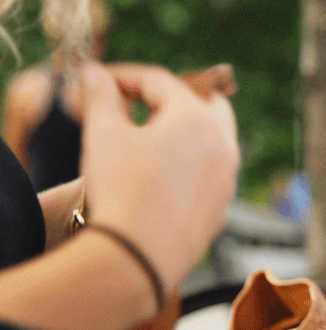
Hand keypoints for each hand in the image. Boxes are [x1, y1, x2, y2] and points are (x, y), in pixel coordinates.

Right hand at [78, 62, 239, 292]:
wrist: (138, 255)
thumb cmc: (121, 189)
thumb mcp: (103, 133)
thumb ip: (99, 95)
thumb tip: (93, 73)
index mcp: (198, 119)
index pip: (160, 81)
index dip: (124, 75)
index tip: (96, 80)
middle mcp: (224, 146)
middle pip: (202, 104)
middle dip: (168, 98)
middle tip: (135, 101)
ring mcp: (227, 180)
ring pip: (211, 141)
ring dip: (181, 131)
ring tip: (145, 137)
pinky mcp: (221, 209)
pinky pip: (208, 174)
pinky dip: (188, 163)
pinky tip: (159, 174)